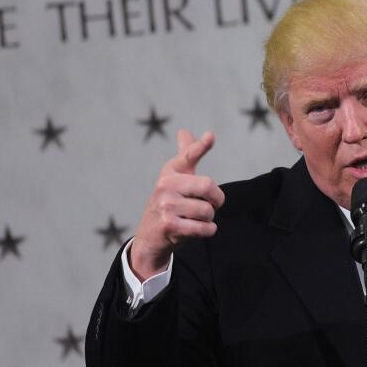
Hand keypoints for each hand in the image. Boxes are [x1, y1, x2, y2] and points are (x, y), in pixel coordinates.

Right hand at [129, 129, 224, 279]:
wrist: (150, 236)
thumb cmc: (169, 203)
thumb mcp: (175, 178)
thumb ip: (185, 156)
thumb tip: (184, 131)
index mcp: (171, 171)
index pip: (188, 156)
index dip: (200, 146)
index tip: (210, 137)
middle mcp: (165, 185)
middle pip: (209, 186)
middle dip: (216, 200)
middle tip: (210, 205)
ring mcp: (166, 205)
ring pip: (208, 210)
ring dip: (209, 219)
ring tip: (194, 219)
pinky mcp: (169, 225)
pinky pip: (204, 228)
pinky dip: (207, 230)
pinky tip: (196, 229)